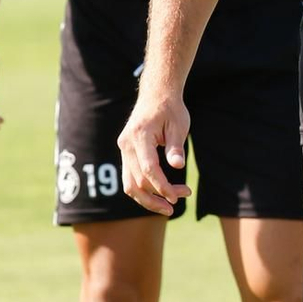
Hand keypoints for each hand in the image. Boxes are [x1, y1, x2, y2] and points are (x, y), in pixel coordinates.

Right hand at [118, 90, 191, 216]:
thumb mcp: (179, 125)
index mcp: (140, 135)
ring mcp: (123, 149)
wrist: (156, 94)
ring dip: (147, 199)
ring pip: (129, 183)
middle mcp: (126, 144)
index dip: (162, 186)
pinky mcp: (126, 152)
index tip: (177, 196)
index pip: (148, 168)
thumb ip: (175, 147)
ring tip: (168, 207)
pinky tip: (159, 195)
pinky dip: (143, 189)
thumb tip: (177, 166)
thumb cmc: (170, 109)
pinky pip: (130, 177)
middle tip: (176, 204)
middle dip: (156, 197)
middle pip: (136, 181)